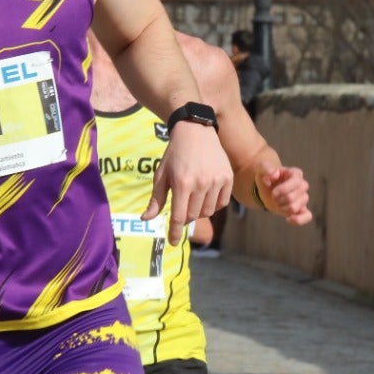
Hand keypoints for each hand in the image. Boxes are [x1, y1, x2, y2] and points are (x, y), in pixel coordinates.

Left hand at [144, 122, 232, 244]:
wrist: (195, 131)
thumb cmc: (174, 155)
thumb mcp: (161, 175)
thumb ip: (156, 199)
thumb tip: (145, 219)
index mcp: (182, 183)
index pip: (179, 217)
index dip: (175, 232)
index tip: (172, 242)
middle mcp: (201, 183)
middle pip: (193, 216)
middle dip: (185, 217)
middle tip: (181, 206)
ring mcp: (216, 180)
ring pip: (208, 211)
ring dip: (199, 211)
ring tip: (193, 198)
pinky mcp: (227, 178)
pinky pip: (221, 203)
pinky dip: (213, 204)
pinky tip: (206, 195)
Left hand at [257, 165, 312, 225]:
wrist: (266, 188)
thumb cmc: (266, 176)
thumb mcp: (261, 168)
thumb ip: (266, 168)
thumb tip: (274, 174)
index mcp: (295, 174)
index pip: (296, 182)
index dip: (283, 189)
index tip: (273, 192)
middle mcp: (302, 185)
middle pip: (294, 197)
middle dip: (280, 200)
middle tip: (273, 198)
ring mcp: (303, 198)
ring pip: (296, 207)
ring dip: (283, 208)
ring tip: (277, 204)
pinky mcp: (302, 209)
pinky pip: (307, 216)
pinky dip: (298, 220)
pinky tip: (288, 219)